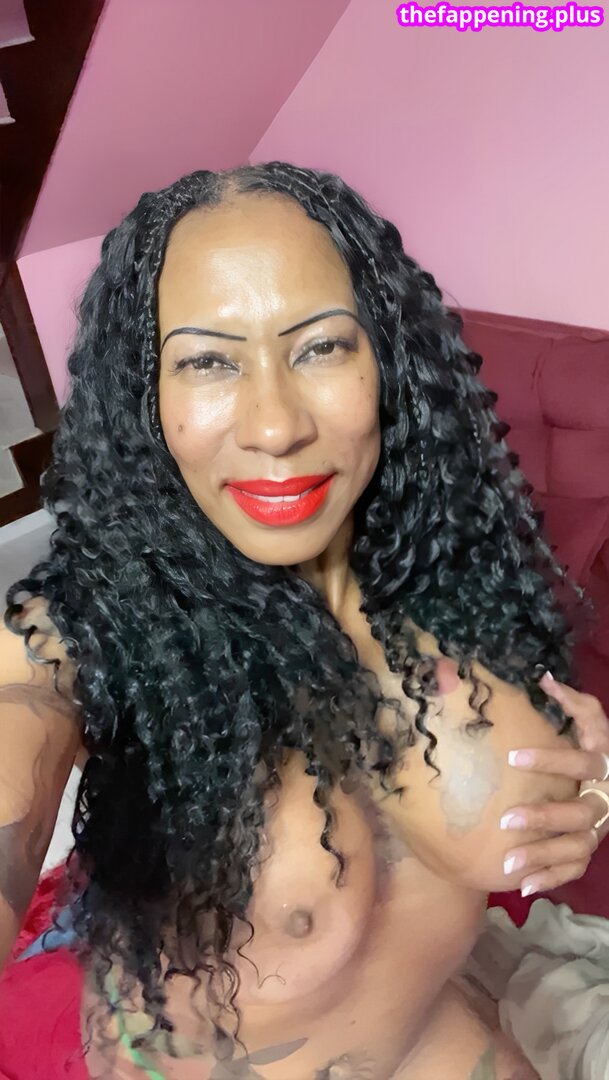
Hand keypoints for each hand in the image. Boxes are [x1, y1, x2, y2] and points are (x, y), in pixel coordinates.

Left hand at [501, 672, 608, 896]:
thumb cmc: (596, 747)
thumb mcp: (593, 723)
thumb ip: (573, 702)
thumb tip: (544, 677)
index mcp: (606, 765)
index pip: (584, 762)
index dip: (552, 759)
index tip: (512, 756)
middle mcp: (607, 800)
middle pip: (581, 813)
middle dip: (544, 818)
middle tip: (505, 820)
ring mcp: (601, 828)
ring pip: (577, 847)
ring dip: (543, 857)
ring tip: (507, 864)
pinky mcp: (591, 848)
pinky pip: (575, 870)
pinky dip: (551, 879)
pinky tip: (523, 888)